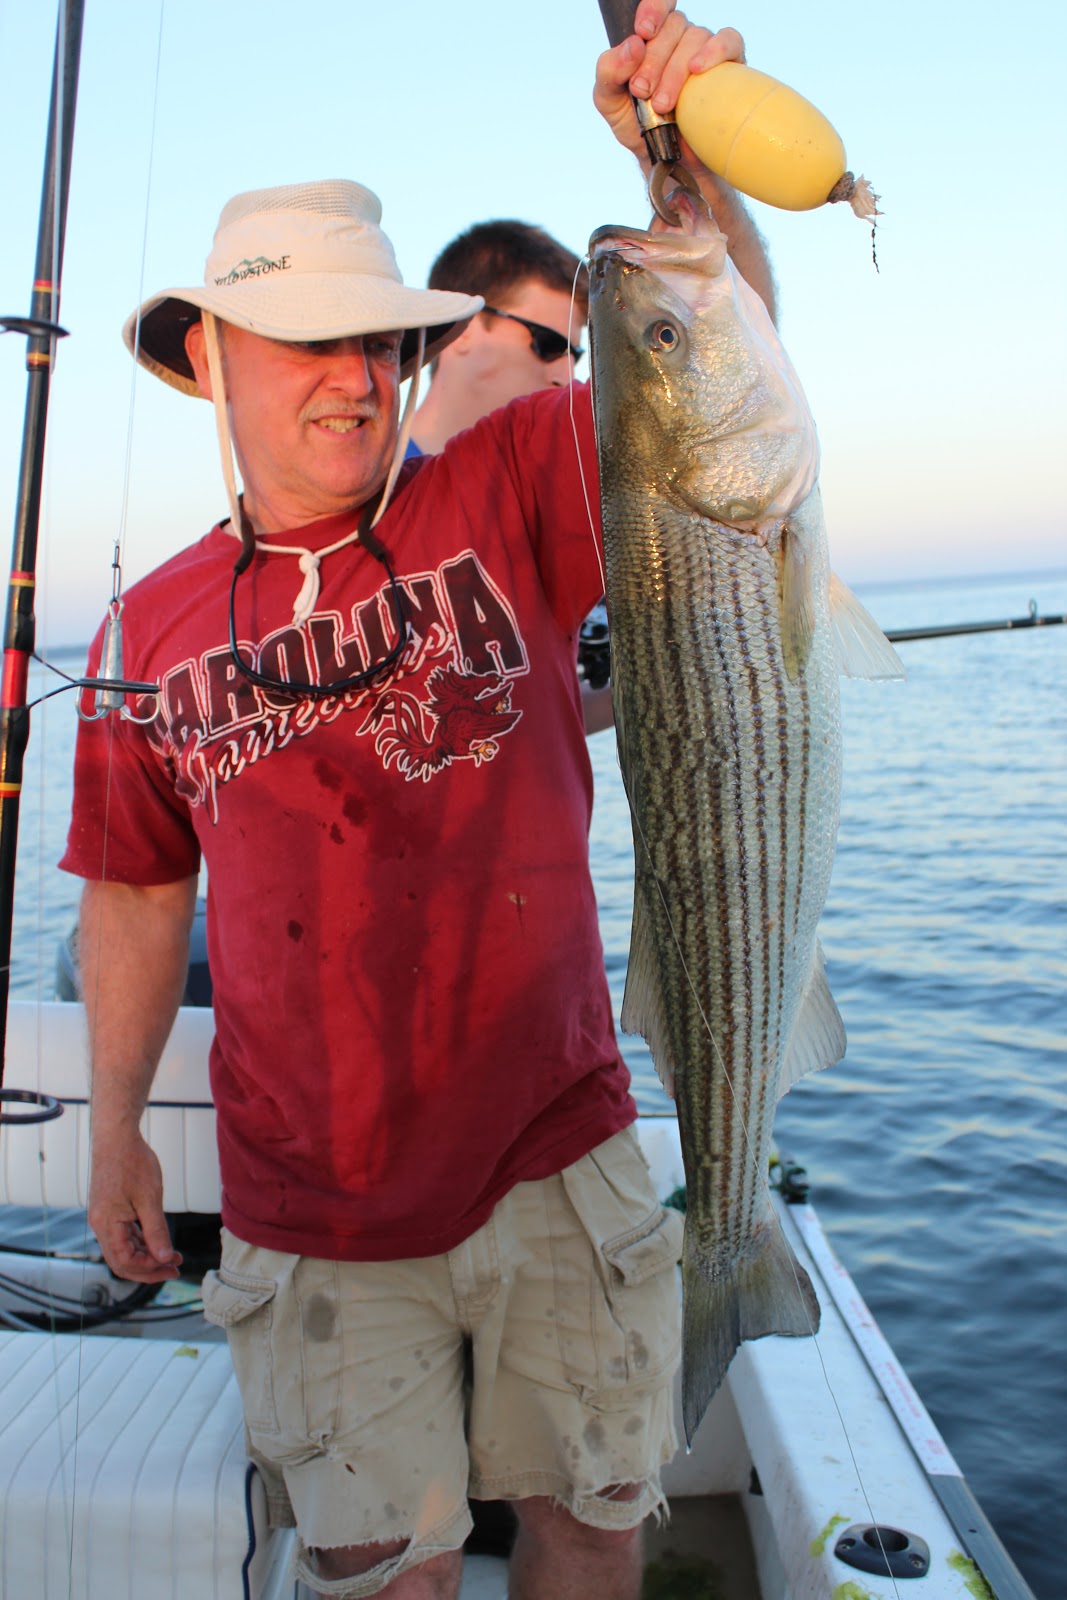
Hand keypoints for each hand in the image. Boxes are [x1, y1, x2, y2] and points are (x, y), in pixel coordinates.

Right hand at [88, 1130, 182, 1282]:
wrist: (116, 1137)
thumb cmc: (132, 1162)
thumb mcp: (150, 1199)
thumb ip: (156, 1231)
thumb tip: (163, 1257)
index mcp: (107, 1224)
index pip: (125, 1261)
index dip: (149, 1269)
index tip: (173, 1264)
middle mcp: (100, 1225)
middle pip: (121, 1261)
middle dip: (148, 1269)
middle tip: (175, 1268)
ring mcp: (103, 1218)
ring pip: (122, 1249)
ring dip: (146, 1256)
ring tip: (171, 1256)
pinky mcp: (108, 1211)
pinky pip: (122, 1235)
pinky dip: (139, 1242)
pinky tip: (157, 1241)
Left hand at [594, 10, 745, 168]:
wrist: (669, 161)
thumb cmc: (639, 127)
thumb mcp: (609, 102)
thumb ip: (609, 71)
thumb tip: (633, 45)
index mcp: (652, 38)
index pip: (658, 5)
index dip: (652, 10)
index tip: (643, 33)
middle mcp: (680, 39)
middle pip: (673, 25)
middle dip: (654, 59)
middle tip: (643, 91)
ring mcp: (706, 50)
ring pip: (696, 37)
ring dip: (676, 70)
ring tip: (663, 105)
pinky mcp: (730, 65)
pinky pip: (730, 40)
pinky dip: (715, 51)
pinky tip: (698, 70)